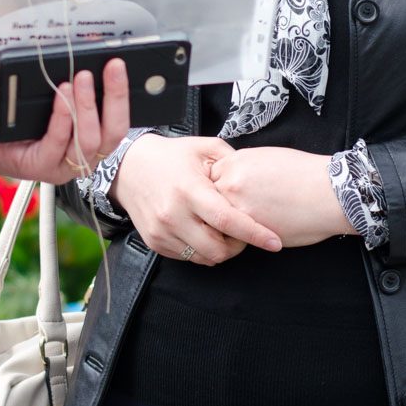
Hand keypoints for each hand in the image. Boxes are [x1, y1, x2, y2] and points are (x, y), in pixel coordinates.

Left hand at [0, 62, 130, 184]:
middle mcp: (82, 157)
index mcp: (90, 139)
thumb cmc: (13, 110)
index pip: (119, 122)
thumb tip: (91, 43)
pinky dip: (63, 117)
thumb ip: (71, 77)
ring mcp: (61, 166)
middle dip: (115, 97)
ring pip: (89, 141)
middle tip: (112, 66)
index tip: (123, 65)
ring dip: (88, 106)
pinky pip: (57, 143)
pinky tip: (61, 94)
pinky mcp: (39, 168)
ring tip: (81, 77)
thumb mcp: (47, 90)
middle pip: (113, 133)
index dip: (125, 95)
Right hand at [112, 135, 282, 264]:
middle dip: (238, 247)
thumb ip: (232, 161)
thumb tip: (257, 178)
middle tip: (243, 234)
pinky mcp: (154, 242)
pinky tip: (203, 232)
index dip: (255, 234)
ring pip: (203, 258)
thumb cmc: (172, 156)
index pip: (227, 220)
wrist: (129, 168)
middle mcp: (173, 214)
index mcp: (189, 189)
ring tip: (223, 233)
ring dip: (220, 251)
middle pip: (217, 249)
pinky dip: (201, 250)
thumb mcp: (205, 147)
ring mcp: (162, 231)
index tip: (275, 243)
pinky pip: (187, 257)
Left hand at [207, 146, 353, 248]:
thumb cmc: (305, 174)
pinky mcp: (249, 228)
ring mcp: (237, 206)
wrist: (329, 192)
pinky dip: (237, 237)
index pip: (210, 178)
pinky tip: (250, 235)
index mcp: (235, 162)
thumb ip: (243, 168)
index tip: (224, 196)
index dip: (217, 189)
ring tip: (234, 228)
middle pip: (209, 199)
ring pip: (217, 219)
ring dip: (224, 224)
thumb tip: (232, 177)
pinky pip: (233, 234)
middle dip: (216, 207)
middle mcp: (231, 182)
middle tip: (225, 215)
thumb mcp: (267, 158)